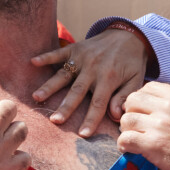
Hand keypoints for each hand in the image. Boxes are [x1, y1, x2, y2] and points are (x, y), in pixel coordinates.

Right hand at [31, 29, 147, 136]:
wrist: (129, 34)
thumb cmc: (132, 61)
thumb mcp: (136, 79)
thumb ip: (125, 96)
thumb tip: (114, 115)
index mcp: (109, 78)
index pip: (99, 103)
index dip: (91, 119)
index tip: (83, 135)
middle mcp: (93, 68)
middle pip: (77, 91)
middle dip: (66, 107)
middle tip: (55, 120)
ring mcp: (82, 58)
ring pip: (64, 74)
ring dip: (50, 86)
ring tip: (37, 97)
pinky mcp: (75, 48)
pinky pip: (59, 53)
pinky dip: (46, 57)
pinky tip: (33, 62)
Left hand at [118, 82, 169, 169]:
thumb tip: (155, 104)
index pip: (147, 87)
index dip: (141, 100)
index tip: (143, 112)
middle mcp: (168, 107)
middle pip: (132, 100)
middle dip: (131, 112)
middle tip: (136, 126)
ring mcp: (160, 125)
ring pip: (126, 119)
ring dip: (127, 129)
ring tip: (134, 138)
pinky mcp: (153, 144)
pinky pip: (125, 139)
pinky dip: (124, 144)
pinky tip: (130, 149)